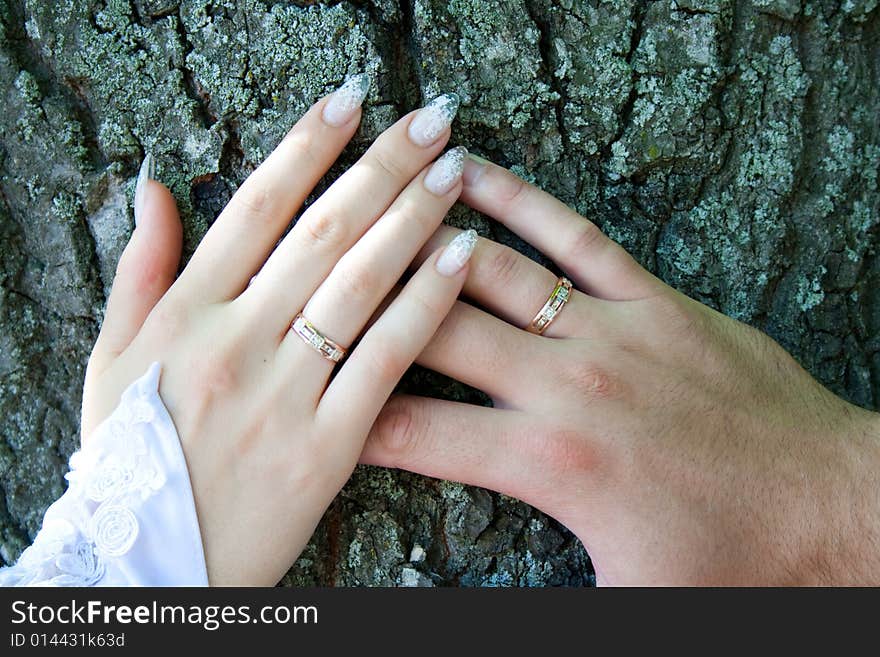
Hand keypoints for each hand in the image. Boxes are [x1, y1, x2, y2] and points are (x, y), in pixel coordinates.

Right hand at [81, 79, 474, 584]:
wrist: (152, 562)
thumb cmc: (131, 457)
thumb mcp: (112, 360)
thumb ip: (140, 271)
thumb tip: (155, 188)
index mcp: (184, 313)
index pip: (256, 206)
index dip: (308, 146)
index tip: (352, 102)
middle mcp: (235, 340)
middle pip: (323, 231)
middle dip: (381, 166)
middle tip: (430, 121)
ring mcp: (283, 391)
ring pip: (361, 283)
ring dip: (413, 216)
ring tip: (454, 170)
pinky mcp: (327, 443)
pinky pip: (387, 357)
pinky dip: (427, 302)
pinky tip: (462, 257)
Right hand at [362, 155, 879, 584]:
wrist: (831, 511)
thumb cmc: (726, 563)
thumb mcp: (616, 603)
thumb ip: (532, 600)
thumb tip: (463, 616)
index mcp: (549, 463)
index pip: (414, 428)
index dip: (347, 412)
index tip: (303, 392)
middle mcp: (568, 385)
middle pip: (436, 332)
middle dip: (366, 305)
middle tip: (311, 278)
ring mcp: (612, 332)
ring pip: (494, 271)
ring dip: (425, 235)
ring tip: (372, 199)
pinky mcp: (655, 302)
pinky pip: (576, 238)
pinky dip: (520, 201)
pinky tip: (474, 173)